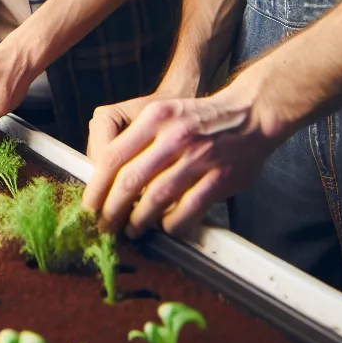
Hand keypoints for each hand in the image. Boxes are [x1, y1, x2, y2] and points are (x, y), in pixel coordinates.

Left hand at [82, 64, 286, 238]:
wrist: (251, 113)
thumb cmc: (200, 118)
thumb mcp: (164, 113)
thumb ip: (137, 141)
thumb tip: (104, 176)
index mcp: (156, 117)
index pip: (113, 156)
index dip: (96, 186)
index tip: (90, 205)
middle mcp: (175, 135)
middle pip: (130, 180)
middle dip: (112, 209)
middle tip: (105, 224)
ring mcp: (199, 157)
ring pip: (156, 198)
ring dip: (139, 220)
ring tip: (132, 229)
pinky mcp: (219, 178)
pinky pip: (186, 210)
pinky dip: (171, 224)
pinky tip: (165, 226)